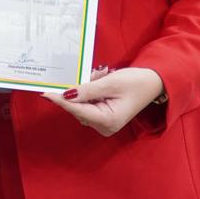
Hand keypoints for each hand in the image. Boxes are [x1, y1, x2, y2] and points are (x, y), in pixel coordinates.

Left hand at [42, 66, 163, 136]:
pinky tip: (100, 79)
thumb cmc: (136, 83)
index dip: (60, 100)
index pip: (77, 109)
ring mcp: (103, 123)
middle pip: (78, 107)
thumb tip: (66, 94)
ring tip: (102, 75)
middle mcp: (104, 126)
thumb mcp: (110, 83)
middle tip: (95, 73)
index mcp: (108, 121)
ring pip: (82, 104)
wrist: (154, 83)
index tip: (45, 93)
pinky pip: (88, 103)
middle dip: (80, 89)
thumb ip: (87, 90)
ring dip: (86, 87)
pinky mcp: (103, 116)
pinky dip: (90, 90)